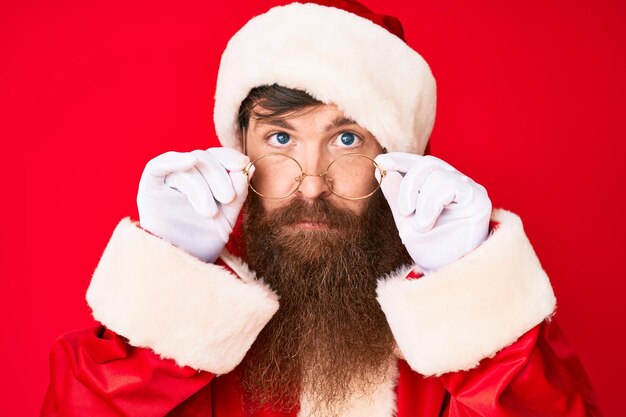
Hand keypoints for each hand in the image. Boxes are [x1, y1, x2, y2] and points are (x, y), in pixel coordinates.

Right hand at [137, 147, 250, 262]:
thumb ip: (238, 192)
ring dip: (201, 187)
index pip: (216, 157)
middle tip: (228, 198)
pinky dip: (173, 161)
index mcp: (203, 178)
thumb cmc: (205, 239)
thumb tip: (247, 166)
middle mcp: (184, 175)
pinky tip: (189, 161)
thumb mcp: (228, 215)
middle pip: (203, 159)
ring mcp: (166, 181)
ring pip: (186, 168)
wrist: (185, 262)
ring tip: (210, 212)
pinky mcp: (149, 188)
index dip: (229, 156)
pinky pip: (157, 166)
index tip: (243, 164)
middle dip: (218, 176)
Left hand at [375, 152, 491, 271]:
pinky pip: (451, 185)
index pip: (419, 163)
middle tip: (404, 210)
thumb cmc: (429, 247)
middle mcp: (455, 182)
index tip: (380, 162)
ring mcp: (468, 188)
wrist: (445, 271)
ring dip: (421, 199)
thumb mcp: (405, 220)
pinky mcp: (478, 197)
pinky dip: (432, 203)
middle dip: (409, 183)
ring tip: (420, 225)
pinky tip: (427, 222)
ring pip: (438, 173)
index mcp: (438, 185)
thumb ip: (396, 196)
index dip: (400, 160)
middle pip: (427, 163)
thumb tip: (382, 170)